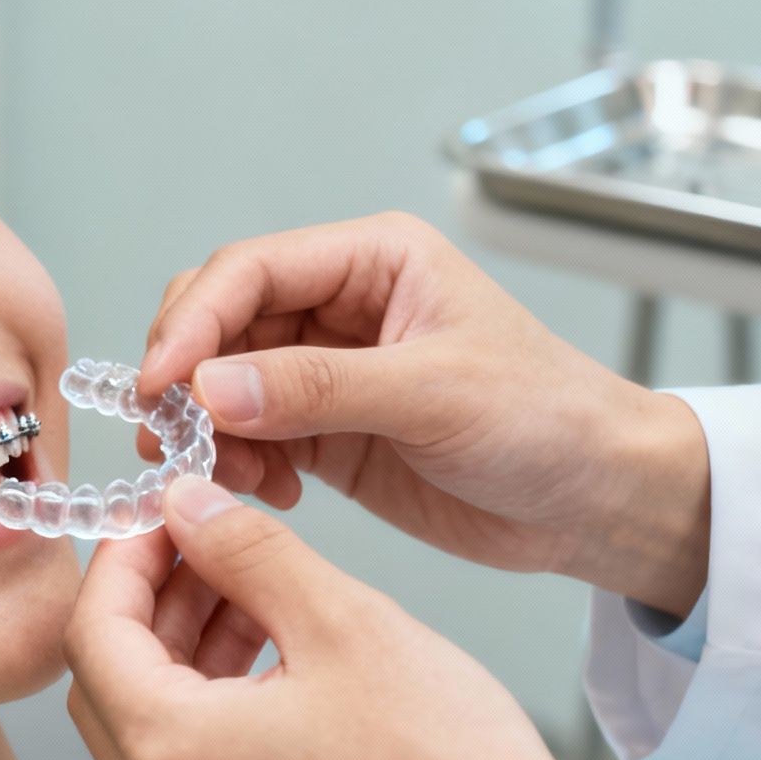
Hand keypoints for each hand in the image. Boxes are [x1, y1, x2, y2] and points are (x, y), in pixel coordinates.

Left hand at [65, 477, 610, 759]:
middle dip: (153, 604)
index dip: (124, 559)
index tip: (166, 515)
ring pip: (154, 733)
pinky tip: (278, 671)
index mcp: (170, 752)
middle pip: (111, 685)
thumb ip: (247, 551)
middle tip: (209, 547)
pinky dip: (215, 716)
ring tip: (256, 598)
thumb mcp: (344, 623)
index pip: (91, 632)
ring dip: (187, 657)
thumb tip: (186, 505)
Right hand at [137, 212, 708, 616]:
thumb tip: (210, 389)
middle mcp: (341, 305)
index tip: (162, 383)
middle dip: (186, 374)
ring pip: (222, 383)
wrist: (598, 499)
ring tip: (220, 475)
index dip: (194, 322)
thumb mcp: (435, 395)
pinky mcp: (325, 432)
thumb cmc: (549, 420)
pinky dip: (237, 464)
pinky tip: (268, 493)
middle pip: (221, 321)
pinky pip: (248, 437)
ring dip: (205, 428)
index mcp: (373, 260)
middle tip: (167, 433)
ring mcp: (327, 371)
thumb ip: (318, 388)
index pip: (250, 270)